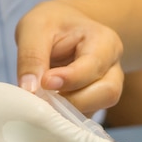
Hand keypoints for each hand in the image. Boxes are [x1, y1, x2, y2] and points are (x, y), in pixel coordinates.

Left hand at [15, 0, 123, 114]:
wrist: (64, 28)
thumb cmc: (52, 24)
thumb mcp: (35, 28)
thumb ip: (31, 56)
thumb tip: (29, 90)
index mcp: (104, 42)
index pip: (93, 66)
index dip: (69, 79)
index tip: (45, 82)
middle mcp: (112, 67)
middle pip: (107, 93)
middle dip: (74, 101)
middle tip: (44, 98)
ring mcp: (107, 87)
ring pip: (99, 109)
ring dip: (70, 111)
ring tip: (45, 102)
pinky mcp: (95, 103)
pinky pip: (85, 117)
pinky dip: (66, 117)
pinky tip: (49, 108)